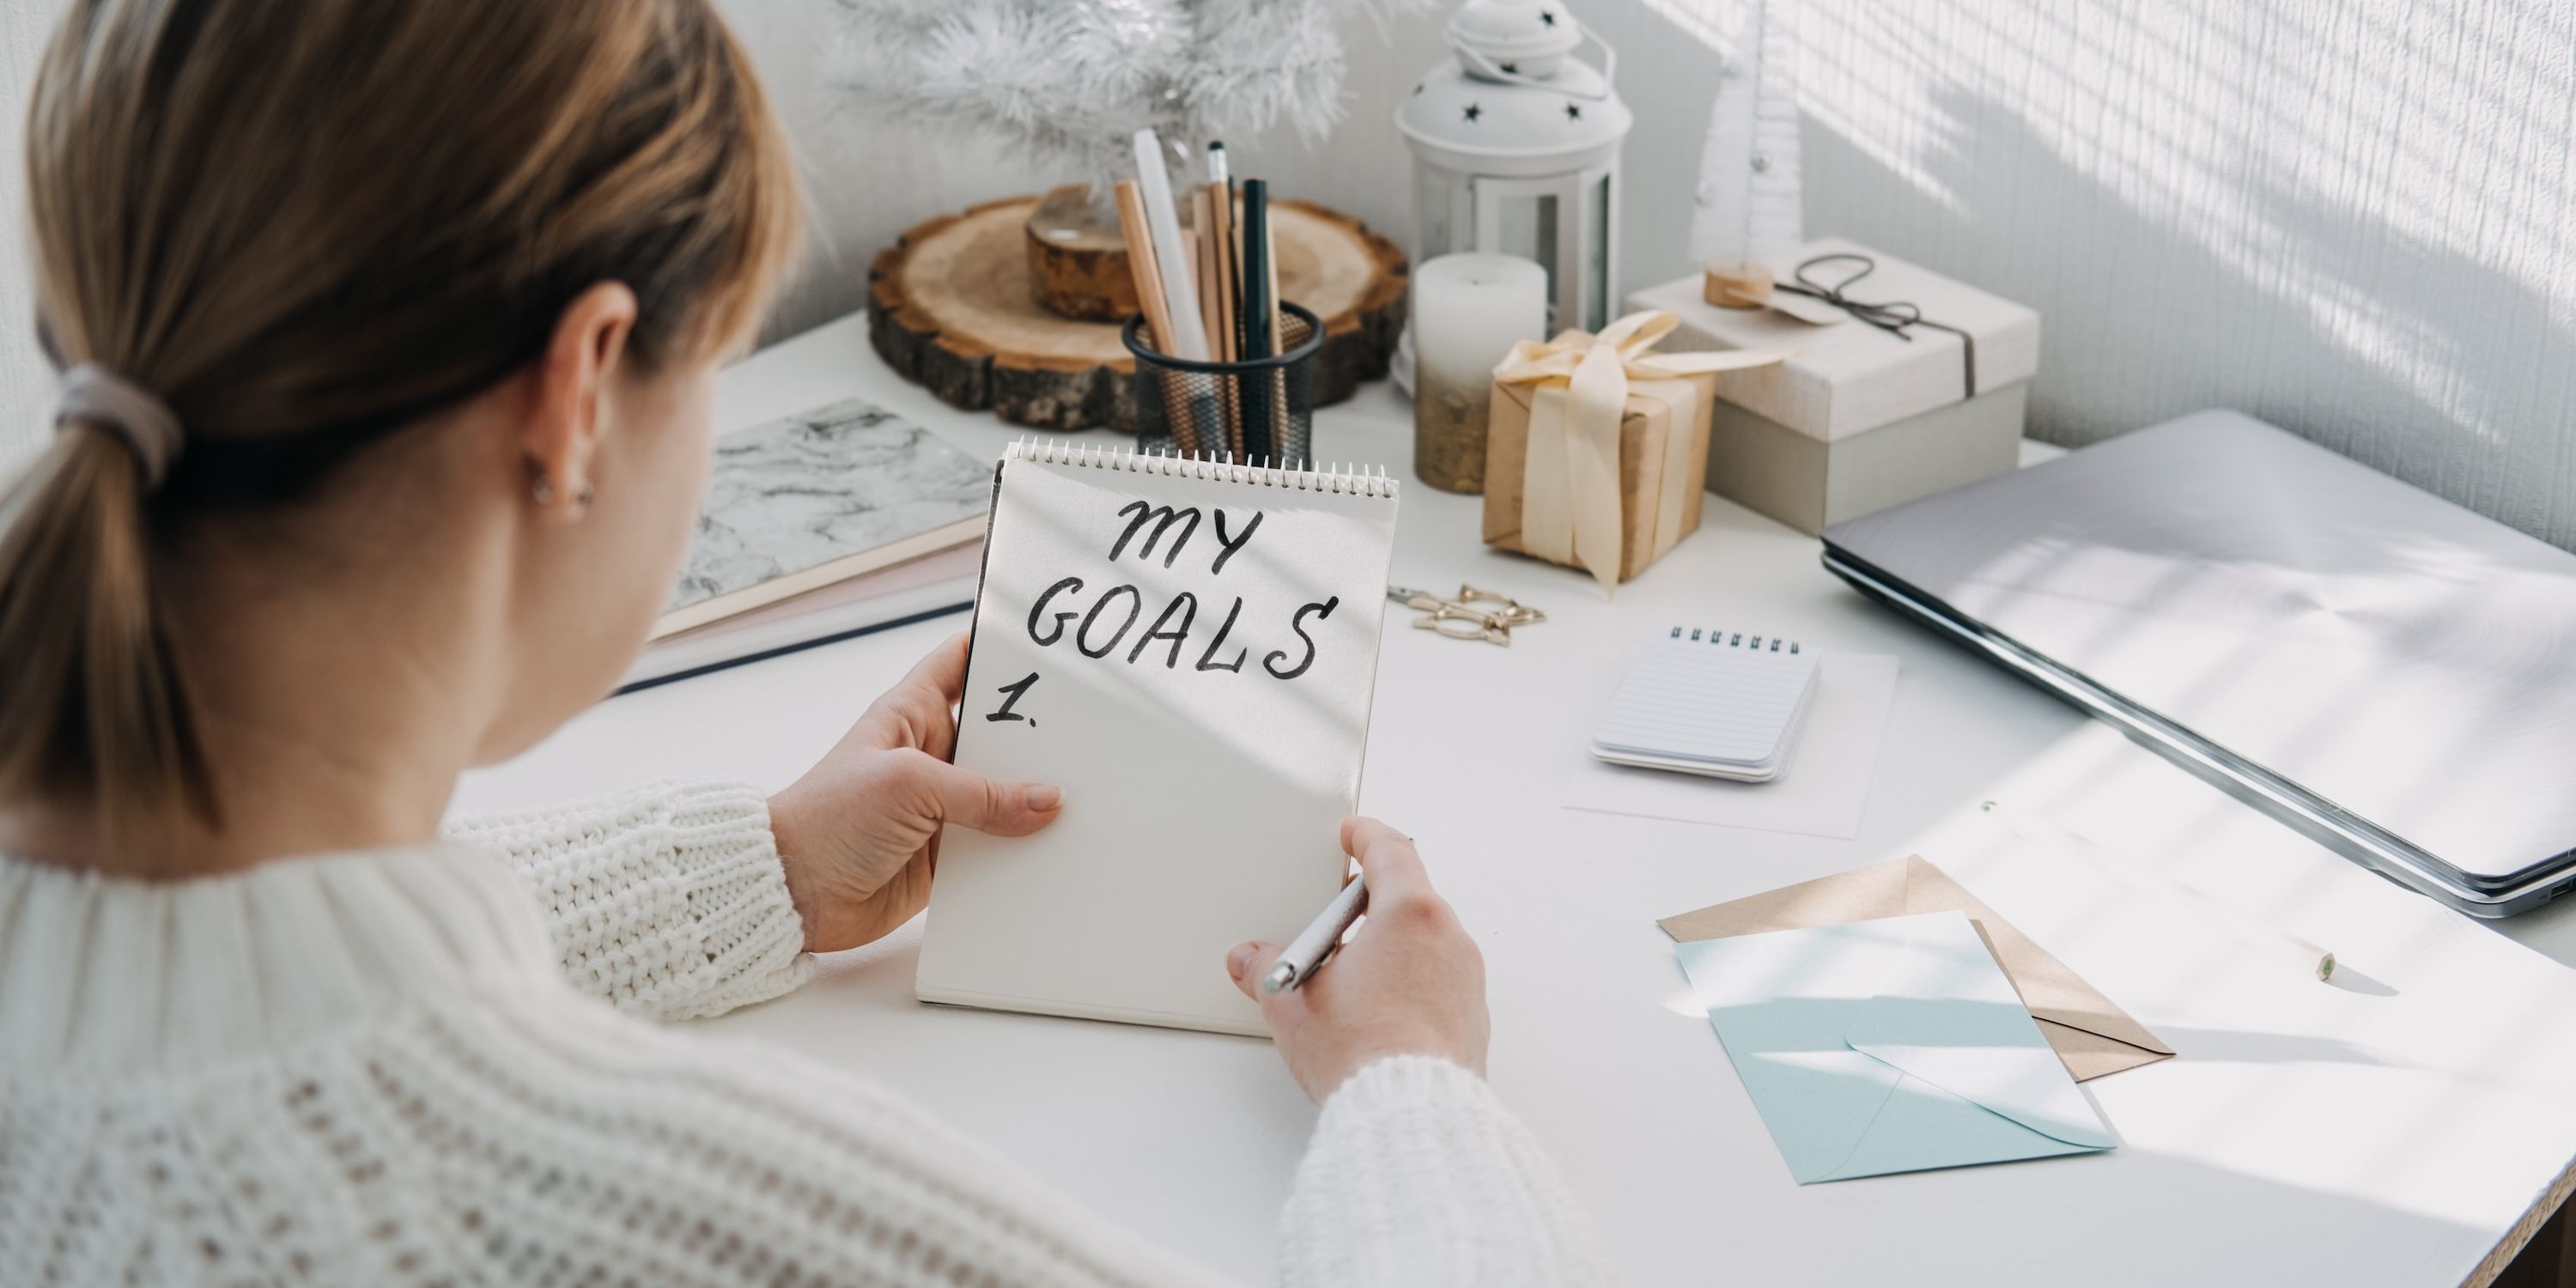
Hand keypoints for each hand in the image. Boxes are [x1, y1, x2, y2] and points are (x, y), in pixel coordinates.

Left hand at [770, 633, 1062, 952]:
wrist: (792, 892)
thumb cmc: (828, 819)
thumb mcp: (909, 786)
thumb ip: (982, 793)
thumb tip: (1047, 801)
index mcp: (913, 713)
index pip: (962, 662)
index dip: (1000, 650)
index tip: (1049, 649)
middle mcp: (932, 755)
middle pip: (1000, 733)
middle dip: (1039, 734)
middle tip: (1091, 733)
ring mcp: (942, 807)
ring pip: (1006, 794)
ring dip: (1036, 800)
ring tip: (1089, 796)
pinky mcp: (948, 855)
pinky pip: (998, 847)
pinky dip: (1023, 850)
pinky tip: (1057, 850)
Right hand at [1226, 818, 1489, 1101]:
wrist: (1411, 1116)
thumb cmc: (1363, 1054)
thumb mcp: (1293, 1006)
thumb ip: (1265, 970)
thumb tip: (1250, 960)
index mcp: (1410, 914)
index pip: (1391, 851)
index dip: (1366, 836)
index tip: (1353, 833)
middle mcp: (1449, 937)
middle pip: (1409, 897)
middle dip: (1369, 902)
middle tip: (1334, 916)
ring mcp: (1466, 978)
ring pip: (1424, 941)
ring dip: (1389, 946)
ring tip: (1348, 978)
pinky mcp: (1472, 1016)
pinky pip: (1438, 980)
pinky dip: (1409, 982)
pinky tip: (1377, 1012)